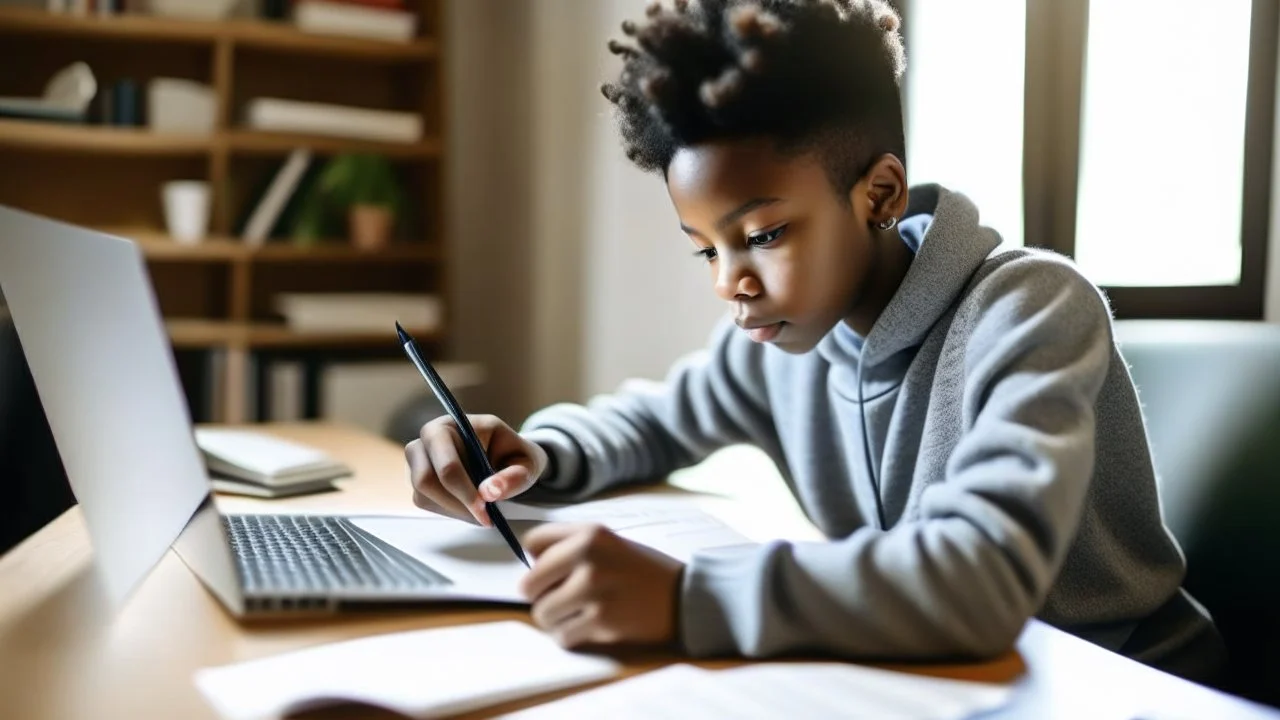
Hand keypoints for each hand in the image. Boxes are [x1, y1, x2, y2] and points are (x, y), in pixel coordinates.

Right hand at [405, 414, 548, 525]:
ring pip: (423, 494)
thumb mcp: (527, 463)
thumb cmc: (514, 455)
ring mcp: (418, 459)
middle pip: (425, 479)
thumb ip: (514, 476)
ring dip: (454, 509)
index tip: (485, 508)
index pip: (447, 462)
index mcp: (452, 424)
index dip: (463, 489)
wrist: (506, 458)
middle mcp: (428, 438)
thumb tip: (489, 492)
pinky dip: (449, 511)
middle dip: (457, 503)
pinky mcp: (418, 479)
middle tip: (485, 517)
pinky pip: (425, 502)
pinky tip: (470, 507)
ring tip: (482, 511)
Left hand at [519, 523, 683, 648]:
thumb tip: (528, 559)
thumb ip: (569, 544)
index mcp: (589, 534)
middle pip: (529, 584)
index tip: (550, 571)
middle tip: (563, 598)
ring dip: (556, 619)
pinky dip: (572, 635)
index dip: (537, 560)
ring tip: (579, 613)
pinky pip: (562, 636)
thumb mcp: (608, 542)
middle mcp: (588, 558)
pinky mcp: (601, 621)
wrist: (684, 597)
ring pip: (542, 614)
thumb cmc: (641, 570)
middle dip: (542, 595)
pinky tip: (591, 626)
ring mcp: (593, 591)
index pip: (532, 542)